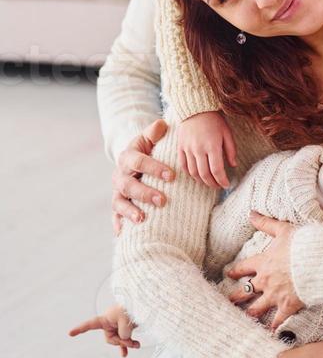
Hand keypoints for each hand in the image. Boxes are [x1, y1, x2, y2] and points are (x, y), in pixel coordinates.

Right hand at [69, 304, 139, 357]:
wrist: (142, 305)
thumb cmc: (132, 308)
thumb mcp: (126, 320)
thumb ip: (123, 332)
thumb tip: (125, 339)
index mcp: (105, 318)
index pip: (90, 324)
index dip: (80, 329)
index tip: (70, 333)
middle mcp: (109, 323)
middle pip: (110, 339)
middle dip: (121, 341)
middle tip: (131, 341)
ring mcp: (117, 327)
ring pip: (119, 340)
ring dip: (127, 343)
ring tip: (136, 345)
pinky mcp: (124, 329)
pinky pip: (123, 340)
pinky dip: (126, 346)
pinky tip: (125, 354)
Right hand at [112, 119, 173, 233]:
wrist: (132, 162)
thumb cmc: (147, 150)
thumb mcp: (148, 139)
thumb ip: (154, 133)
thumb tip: (162, 124)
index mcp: (127, 157)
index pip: (139, 162)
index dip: (154, 168)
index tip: (172, 175)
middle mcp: (119, 175)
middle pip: (128, 185)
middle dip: (145, 193)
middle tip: (163, 200)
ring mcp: (117, 192)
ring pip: (119, 202)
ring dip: (129, 211)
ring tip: (142, 219)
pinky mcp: (117, 204)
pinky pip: (115, 216)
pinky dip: (118, 224)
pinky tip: (123, 233)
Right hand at [179, 111, 237, 189]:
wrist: (195, 108)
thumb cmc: (214, 120)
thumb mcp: (227, 133)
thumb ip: (231, 150)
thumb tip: (233, 165)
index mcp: (212, 146)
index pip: (217, 170)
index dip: (222, 180)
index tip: (226, 184)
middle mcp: (198, 149)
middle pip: (204, 174)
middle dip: (212, 184)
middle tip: (218, 186)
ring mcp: (188, 149)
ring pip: (193, 172)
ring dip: (201, 181)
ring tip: (209, 182)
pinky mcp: (180, 147)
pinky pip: (183, 165)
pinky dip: (189, 174)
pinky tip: (196, 176)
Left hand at [227, 213, 303, 328]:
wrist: (318, 261)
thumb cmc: (302, 244)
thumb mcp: (283, 229)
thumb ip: (266, 223)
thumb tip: (251, 213)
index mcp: (263, 262)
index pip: (244, 267)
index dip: (236, 270)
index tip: (229, 274)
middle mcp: (265, 281)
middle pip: (246, 290)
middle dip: (237, 295)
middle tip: (229, 300)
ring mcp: (275, 295)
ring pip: (257, 307)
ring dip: (250, 313)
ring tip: (244, 318)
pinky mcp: (287, 306)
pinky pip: (277, 320)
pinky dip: (272, 328)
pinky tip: (268, 334)